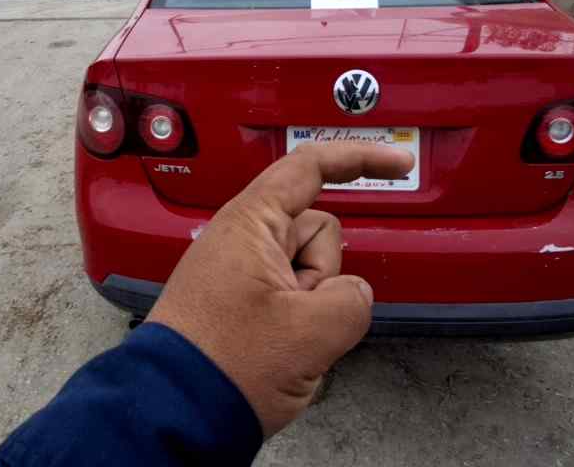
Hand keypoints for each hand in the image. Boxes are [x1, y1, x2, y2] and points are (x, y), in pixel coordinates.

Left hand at [145, 142, 413, 436]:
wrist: (175, 414)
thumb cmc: (224, 366)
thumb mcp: (311, 331)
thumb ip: (353, 300)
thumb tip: (351, 296)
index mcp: (250, 222)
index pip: (310, 167)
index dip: (360, 158)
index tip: (398, 164)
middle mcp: (242, 239)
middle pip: (319, 231)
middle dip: (325, 272)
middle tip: (295, 314)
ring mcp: (241, 273)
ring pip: (310, 273)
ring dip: (312, 306)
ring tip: (279, 339)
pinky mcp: (241, 304)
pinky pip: (292, 301)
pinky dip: (299, 324)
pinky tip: (277, 352)